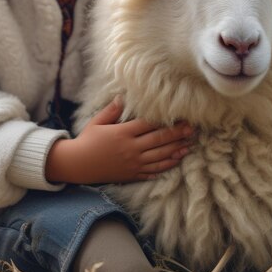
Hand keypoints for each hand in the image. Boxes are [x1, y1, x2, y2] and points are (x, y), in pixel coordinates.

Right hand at [45, 98, 194, 183]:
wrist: (79, 165)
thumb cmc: (87, 140)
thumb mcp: (97, 122)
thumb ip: (112, 110)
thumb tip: (123, 97)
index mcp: (122, 133)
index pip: (148, 125)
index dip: (165, 121)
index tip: (179, 116)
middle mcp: (131, 148)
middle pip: (159, 140)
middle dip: (177, 134)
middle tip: (192, 128)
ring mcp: (133, 163)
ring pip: (160, 156)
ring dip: (177, 149)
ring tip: (190, 143)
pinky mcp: (133, 174)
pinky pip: (154, 170)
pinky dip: (167, 165)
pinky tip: (177, 159)